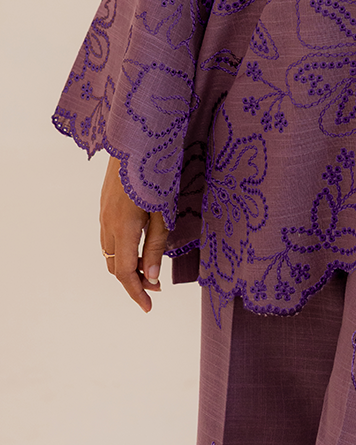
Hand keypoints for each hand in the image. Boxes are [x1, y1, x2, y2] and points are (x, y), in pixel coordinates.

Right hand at [99, 156, 168, 311]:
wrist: (135, 137)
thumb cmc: (155, 171)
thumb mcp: (163, 209)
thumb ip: (156, 243)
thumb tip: (153, 276)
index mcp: (123, 228)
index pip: (125, 273)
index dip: (136, 293)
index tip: (148, 307)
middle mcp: (107, 224)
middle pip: (115, 266)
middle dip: (134, 281)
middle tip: (158, 285)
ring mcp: (103, 213)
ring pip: (109, 252)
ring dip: (127, 265)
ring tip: (151, 266)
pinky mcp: (104, 204)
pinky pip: (108, 237)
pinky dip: (121, 249)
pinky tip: (138, 243)